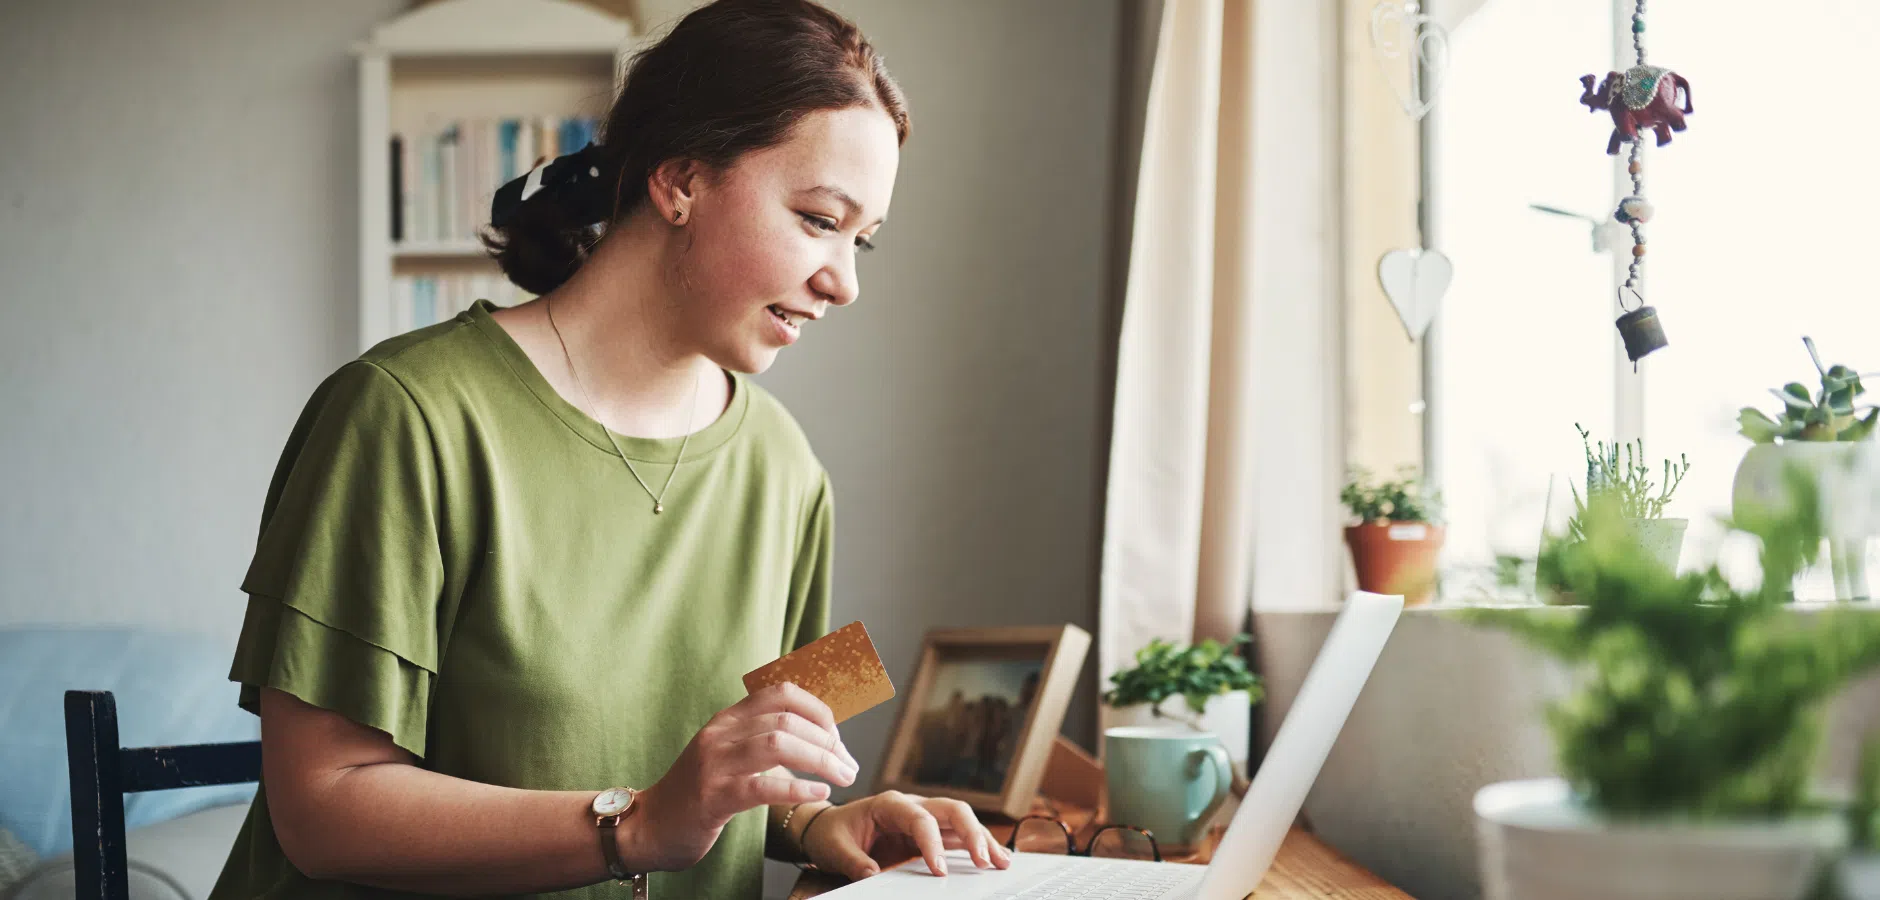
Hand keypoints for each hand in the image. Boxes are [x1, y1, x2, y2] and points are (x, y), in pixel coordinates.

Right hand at [630, 684, 859, 871]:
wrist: (650, 826)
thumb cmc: (699, 793)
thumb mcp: (729, 755)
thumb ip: (762, 740)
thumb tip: (819, 737)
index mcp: (728, 719)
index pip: (782, 692)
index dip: (818, 709)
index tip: (837, 737)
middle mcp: (720, 734)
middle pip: (787, 720)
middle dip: (828, 741)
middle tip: (848, 765)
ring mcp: (714, 764)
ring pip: (778, 744)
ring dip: (820, 760)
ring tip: (843, 777)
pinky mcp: (712, 797)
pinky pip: (763, 785)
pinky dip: (798, 787)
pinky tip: (819, 794)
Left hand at [802, 791, 1012, 879]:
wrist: (827, 828)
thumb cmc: (832, 833)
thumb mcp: (836, 849)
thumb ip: (854, 861)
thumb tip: (873, 875)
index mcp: (890, 804)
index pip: (921, 820)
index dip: (933, 844)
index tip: (940, 871)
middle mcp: (912, 806)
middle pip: (952, 811)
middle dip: (973, 833)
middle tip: (987, 861)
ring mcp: (923, 818)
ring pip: (961, 822)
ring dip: (982, 839)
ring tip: (1002, 861)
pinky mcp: (928, 833)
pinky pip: (956, 837)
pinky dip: (975, 846)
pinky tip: (992, 858)